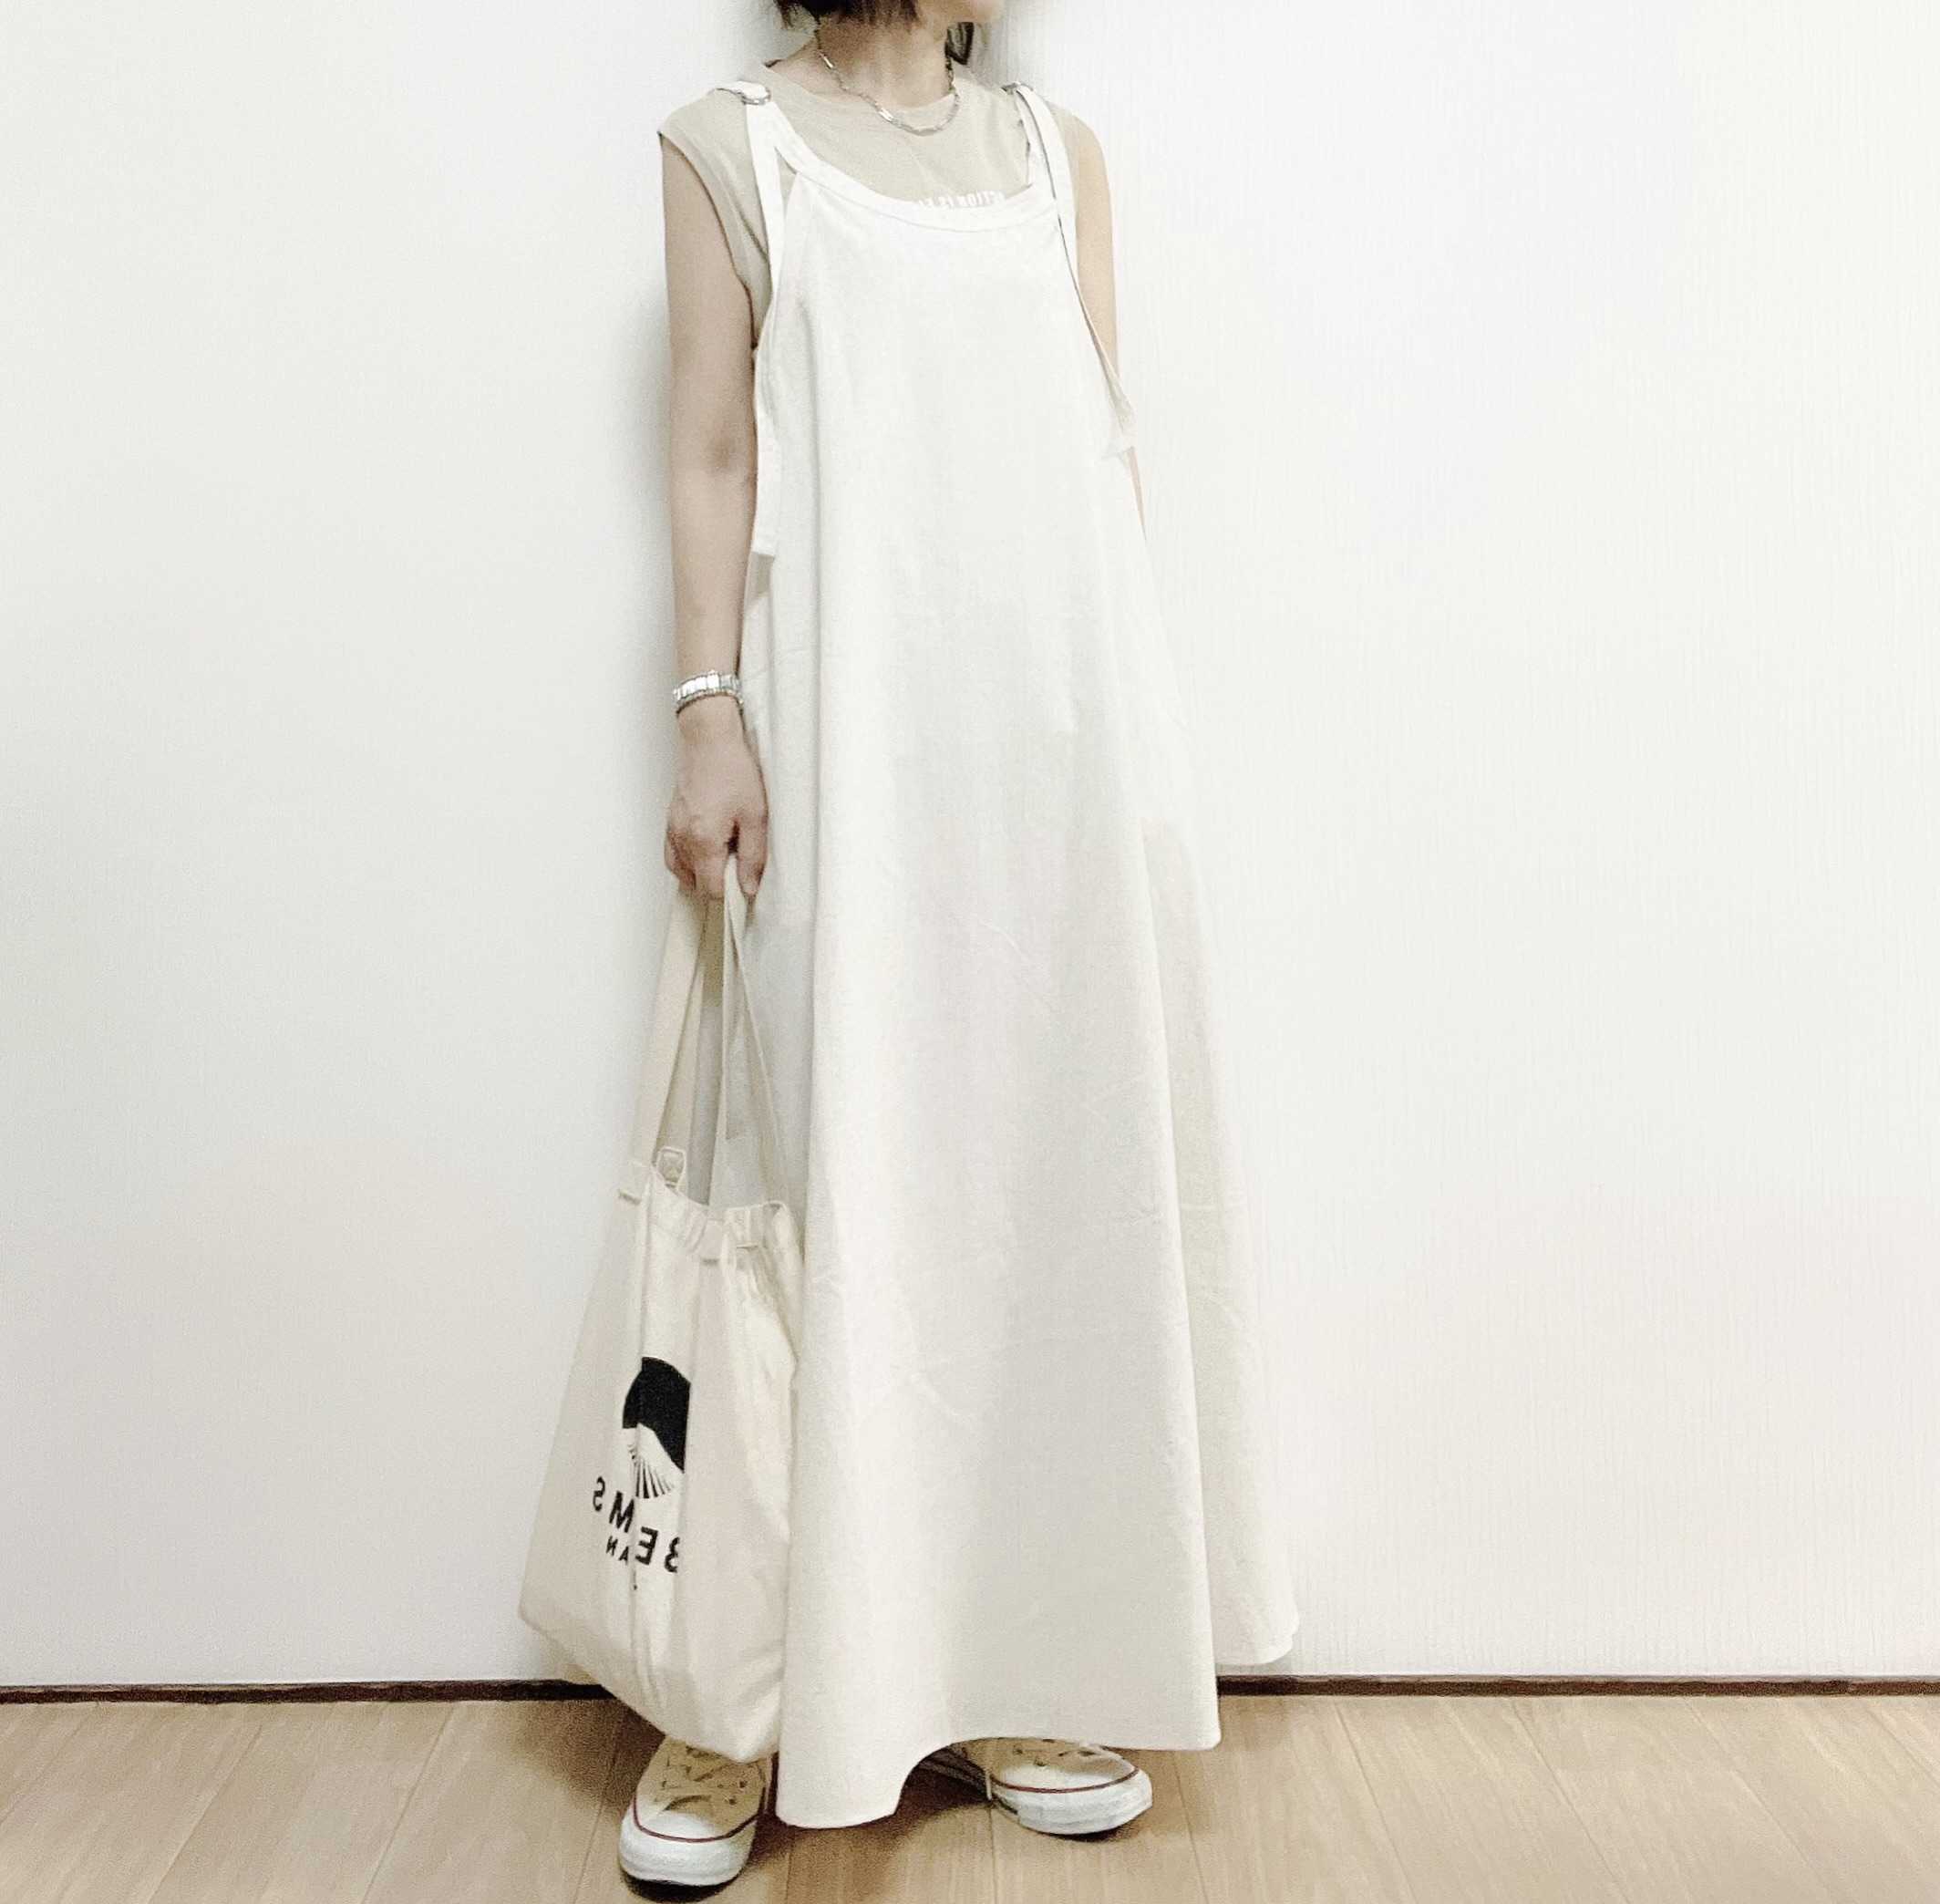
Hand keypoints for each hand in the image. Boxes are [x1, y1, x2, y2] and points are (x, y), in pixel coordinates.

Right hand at [664, 694, 767, 898]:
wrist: (710, 739)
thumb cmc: (733, 769)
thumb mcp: (756, 815)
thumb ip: (753, 856)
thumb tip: (749, 886)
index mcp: (703, 840)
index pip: (711, 890)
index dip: (731, 893)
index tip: (745, 884)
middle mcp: (681, 838)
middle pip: (695, 884)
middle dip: (717, 882)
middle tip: (738, 863)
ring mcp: (672, 830)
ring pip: (682, 872)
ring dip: (702, 872)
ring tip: (724, 854)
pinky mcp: (670, 821)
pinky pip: (673, 855)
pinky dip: (687, 861)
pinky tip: (705, 850)